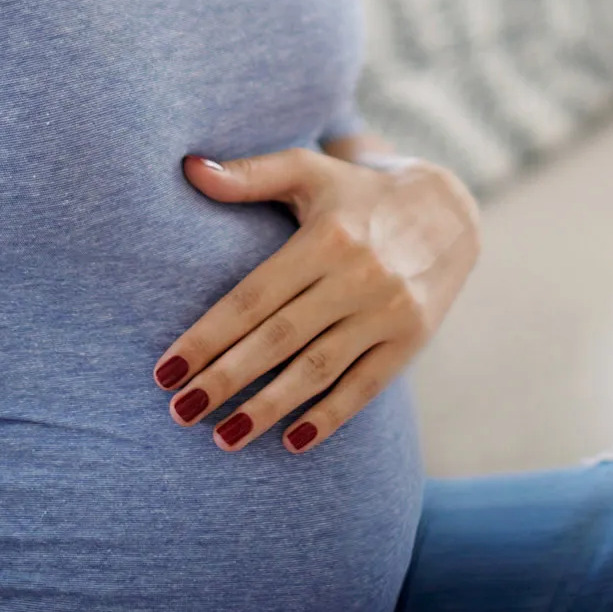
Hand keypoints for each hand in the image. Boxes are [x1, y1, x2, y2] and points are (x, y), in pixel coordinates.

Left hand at [153, 143, 479, 452]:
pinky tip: (292, 442)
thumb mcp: (306, 170)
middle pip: (279, 338)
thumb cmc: (355, 192)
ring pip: (318, 370)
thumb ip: (248, 175)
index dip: (207, 335)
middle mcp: (358, 277)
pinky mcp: (411, 340)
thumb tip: (188, 169)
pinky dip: (330, 417)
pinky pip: (366, 386)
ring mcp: (388, 312)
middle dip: (226, 379)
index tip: (166, 370)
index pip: (253, 296)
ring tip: (222, 437)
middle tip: (179, 411)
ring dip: (268, 408)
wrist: (447, 212)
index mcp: (324, 238)